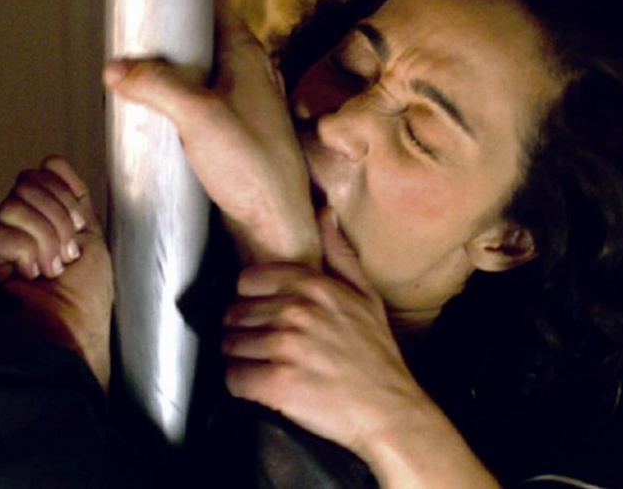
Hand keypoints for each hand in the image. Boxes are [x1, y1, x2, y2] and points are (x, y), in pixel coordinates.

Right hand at [0, 156, 112, 389]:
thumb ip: (74, 198)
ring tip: (51, 268)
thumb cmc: (86, 300)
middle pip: (25, 184)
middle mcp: (15, 229)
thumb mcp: (91, 238)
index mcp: (41, 220)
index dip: (64, 193)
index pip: (38, 175)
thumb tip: (51, 159)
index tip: (79, 228)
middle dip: (58, 216)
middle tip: (66, 253)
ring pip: (12, 204)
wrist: (74, 338)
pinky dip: (26, 251)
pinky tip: (31, 275)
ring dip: (45, 236)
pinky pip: (0, 232)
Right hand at [104, 0, 320, 266]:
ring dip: (175, 74)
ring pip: (206, 75)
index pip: (216, 6)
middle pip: (207, 40)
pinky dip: (183, 103)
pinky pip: (206, 105)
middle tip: (133, 42)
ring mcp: (247, 105)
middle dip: (171, 39)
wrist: (275, 223)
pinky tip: (161, 118)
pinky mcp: (239, 134)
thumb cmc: (250, 167)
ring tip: (139, 79)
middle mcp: (252, 74)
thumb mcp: (196, 117)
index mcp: (248, 56)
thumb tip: (114, 69)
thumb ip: (156, 87)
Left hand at [223, 211, 494, 485]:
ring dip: (242, 359)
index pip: (246, 281)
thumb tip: (324, 211)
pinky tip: (262, 387)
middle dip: (244, 332)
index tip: (265, 318)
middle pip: (234, 314)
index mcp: (312, 286)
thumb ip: (339, 252)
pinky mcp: (276, 383)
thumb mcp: (366, 295)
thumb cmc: (376, 356)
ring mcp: (285, 347)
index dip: (252, 302)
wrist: (391, 411)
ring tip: (266, 367)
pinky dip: (242, 385)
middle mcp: (295, 312)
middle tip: (265, 348)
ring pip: (230, 346)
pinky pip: (233, 378)